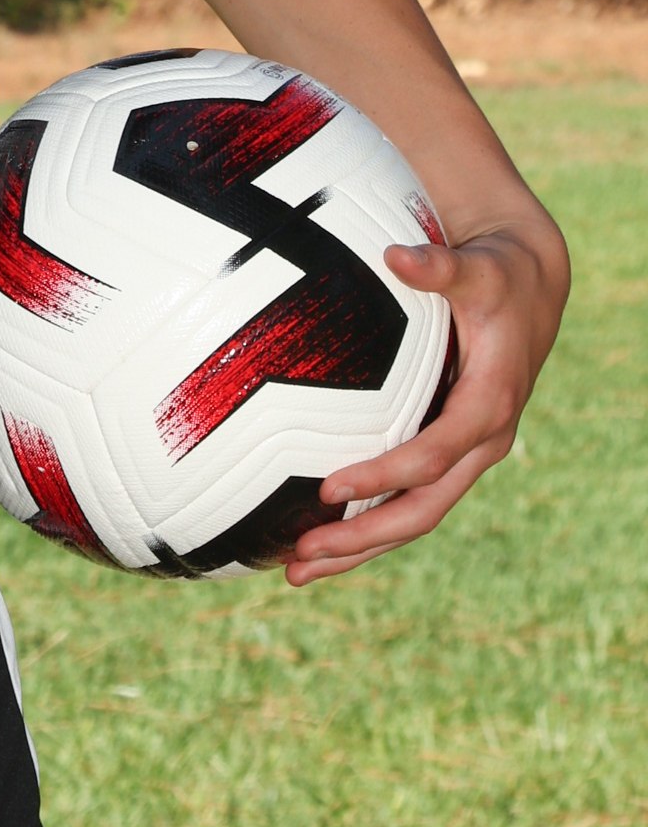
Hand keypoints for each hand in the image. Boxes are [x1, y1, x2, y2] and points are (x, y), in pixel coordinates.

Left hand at [283, 223, 566, 586]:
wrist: (530, 290)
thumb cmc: (498, 275)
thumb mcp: (478, 268)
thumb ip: (439, 265)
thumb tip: (398, 254)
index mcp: (488, 407)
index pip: (430, 457)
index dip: (382, 475)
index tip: (327, 489)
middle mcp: (480, 442)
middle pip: (421, 510)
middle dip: (363, 540)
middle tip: (301, 560)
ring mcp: (464, 453)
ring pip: (414, 517)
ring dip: (360, 548)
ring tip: (297, 572)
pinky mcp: (448, 450)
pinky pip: (408, 498)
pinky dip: (368, 523)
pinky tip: (317, 536)